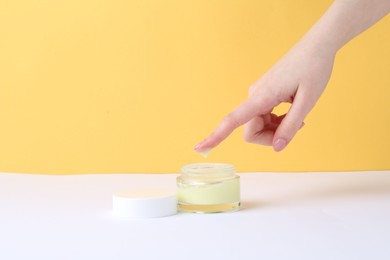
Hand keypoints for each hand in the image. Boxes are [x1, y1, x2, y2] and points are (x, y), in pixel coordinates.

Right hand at [195, 40, 335, 151]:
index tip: (199, 148)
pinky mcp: (263, 94)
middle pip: (252, 131)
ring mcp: (258, 95)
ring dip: (276, 129)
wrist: (316, 46)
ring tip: (297, 119)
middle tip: (296, 127)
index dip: (216, 136)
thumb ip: (290, 126)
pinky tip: (292, 114)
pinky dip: (277, 122)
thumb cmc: (313, 69)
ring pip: (259, 126)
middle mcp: (254, 96)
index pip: (233, 120)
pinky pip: (264, 117)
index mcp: (261, 96)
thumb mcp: (307, 101)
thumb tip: (277, 148)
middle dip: (271, 137)